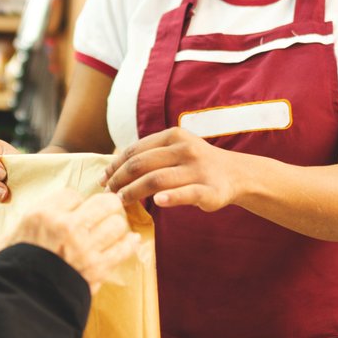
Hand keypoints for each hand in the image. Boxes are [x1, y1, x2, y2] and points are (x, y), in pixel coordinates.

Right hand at [6, 189, 140, 293]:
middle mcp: (67, 227)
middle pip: (104, 202)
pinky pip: (123, 249)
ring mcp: (85, 248)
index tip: (76, 210)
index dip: (76, 202)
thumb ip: (28, 222)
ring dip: (116, 225)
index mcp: (43, 215)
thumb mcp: (10, 237)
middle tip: (105, 211)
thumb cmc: (13, 270)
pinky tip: (131, 240)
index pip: (73, 194)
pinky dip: (130, 243)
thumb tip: (41, 214)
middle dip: (107, 205)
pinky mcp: (97, 268)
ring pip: (117, 223)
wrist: (22, 303)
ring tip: (112, 228)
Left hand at [101, 127, 238, 210]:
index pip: (135, 150)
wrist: (235, 173)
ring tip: (121, 201)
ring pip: (158, 180)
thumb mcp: (175, 148)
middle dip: (120, 179)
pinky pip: (187, 193)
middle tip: (107, 193)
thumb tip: (112, 167)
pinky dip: (171, 197)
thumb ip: (150, 153)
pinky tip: (157, 202)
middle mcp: (185, 149)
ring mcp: (198, 169)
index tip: (102, 179)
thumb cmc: (195, 163)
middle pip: (142, 164)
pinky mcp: (210, 190)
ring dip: (134, 191)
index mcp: (173, 135)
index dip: (115, 165)